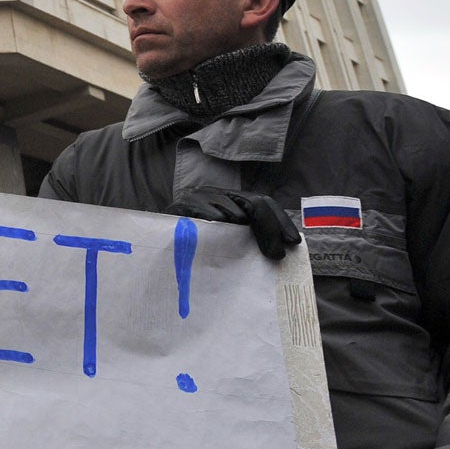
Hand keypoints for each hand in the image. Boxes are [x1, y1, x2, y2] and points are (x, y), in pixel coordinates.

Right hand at [166, 188, 300, 259]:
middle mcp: (217, 194)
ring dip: (243, 223)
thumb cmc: (195, 245)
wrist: (156, 241)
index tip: (293, 243)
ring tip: (249, 242)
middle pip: (254, 203)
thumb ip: (246, 237)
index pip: (263, 202)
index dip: (280, 221)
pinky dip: (215, 216)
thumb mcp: (227, 239)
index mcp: (230, 200)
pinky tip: (222, 226)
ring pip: (231, 206)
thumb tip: (280, 248)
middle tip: (277, 254)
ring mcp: (200, 198)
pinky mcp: (182, 206)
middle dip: (269, 228)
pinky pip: (204, 209)